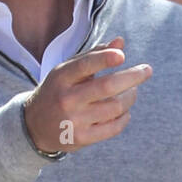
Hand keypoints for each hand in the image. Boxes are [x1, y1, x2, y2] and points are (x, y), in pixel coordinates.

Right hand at [24, 35, 149, 152]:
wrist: (34, 126)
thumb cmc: (58, 90)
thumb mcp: (68, 71)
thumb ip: (93, 56)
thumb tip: (120, 42)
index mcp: (62, 77)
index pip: (85, 65)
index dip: (104, 59)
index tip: (122, 56)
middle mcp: (67, 99)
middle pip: (107, 86)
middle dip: (133, 76)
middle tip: (147, 70)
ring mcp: (75, 120)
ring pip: (115, 107)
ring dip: (130, 97)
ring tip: (132, 92)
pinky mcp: (82, 138)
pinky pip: (114, 127)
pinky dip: (124, 117)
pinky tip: (124, 111)